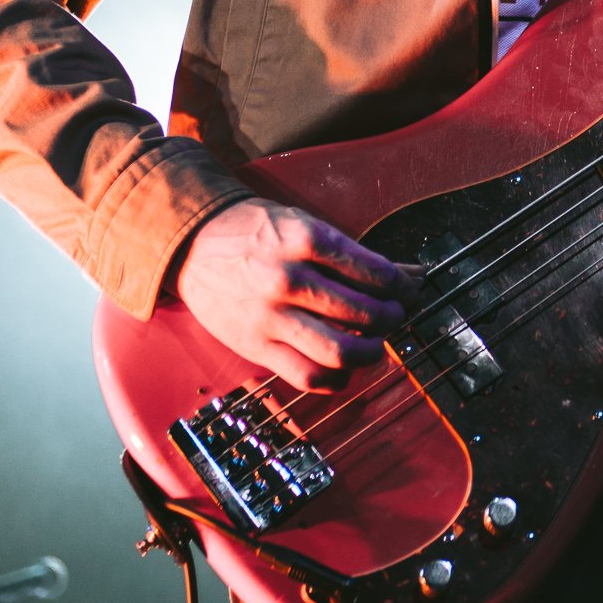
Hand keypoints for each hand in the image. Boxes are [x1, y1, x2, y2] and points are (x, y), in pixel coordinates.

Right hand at [173, 198, 414, 390]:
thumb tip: (409, 275)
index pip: (375, 272)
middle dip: (392, 317)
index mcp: (307, 240)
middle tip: (396, 315)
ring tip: (376, 343)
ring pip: (340, 351)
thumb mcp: (304, 224)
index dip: (401, 285)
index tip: (407, 289)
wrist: (193, 244)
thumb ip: (351, 253)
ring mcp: (270, 316)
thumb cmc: (256, 232)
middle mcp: (289, 278)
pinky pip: (307, 376)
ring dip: (371, 351)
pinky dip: (336, 378)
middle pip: (365, 313)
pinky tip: (343, 367)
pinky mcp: (254, 346)